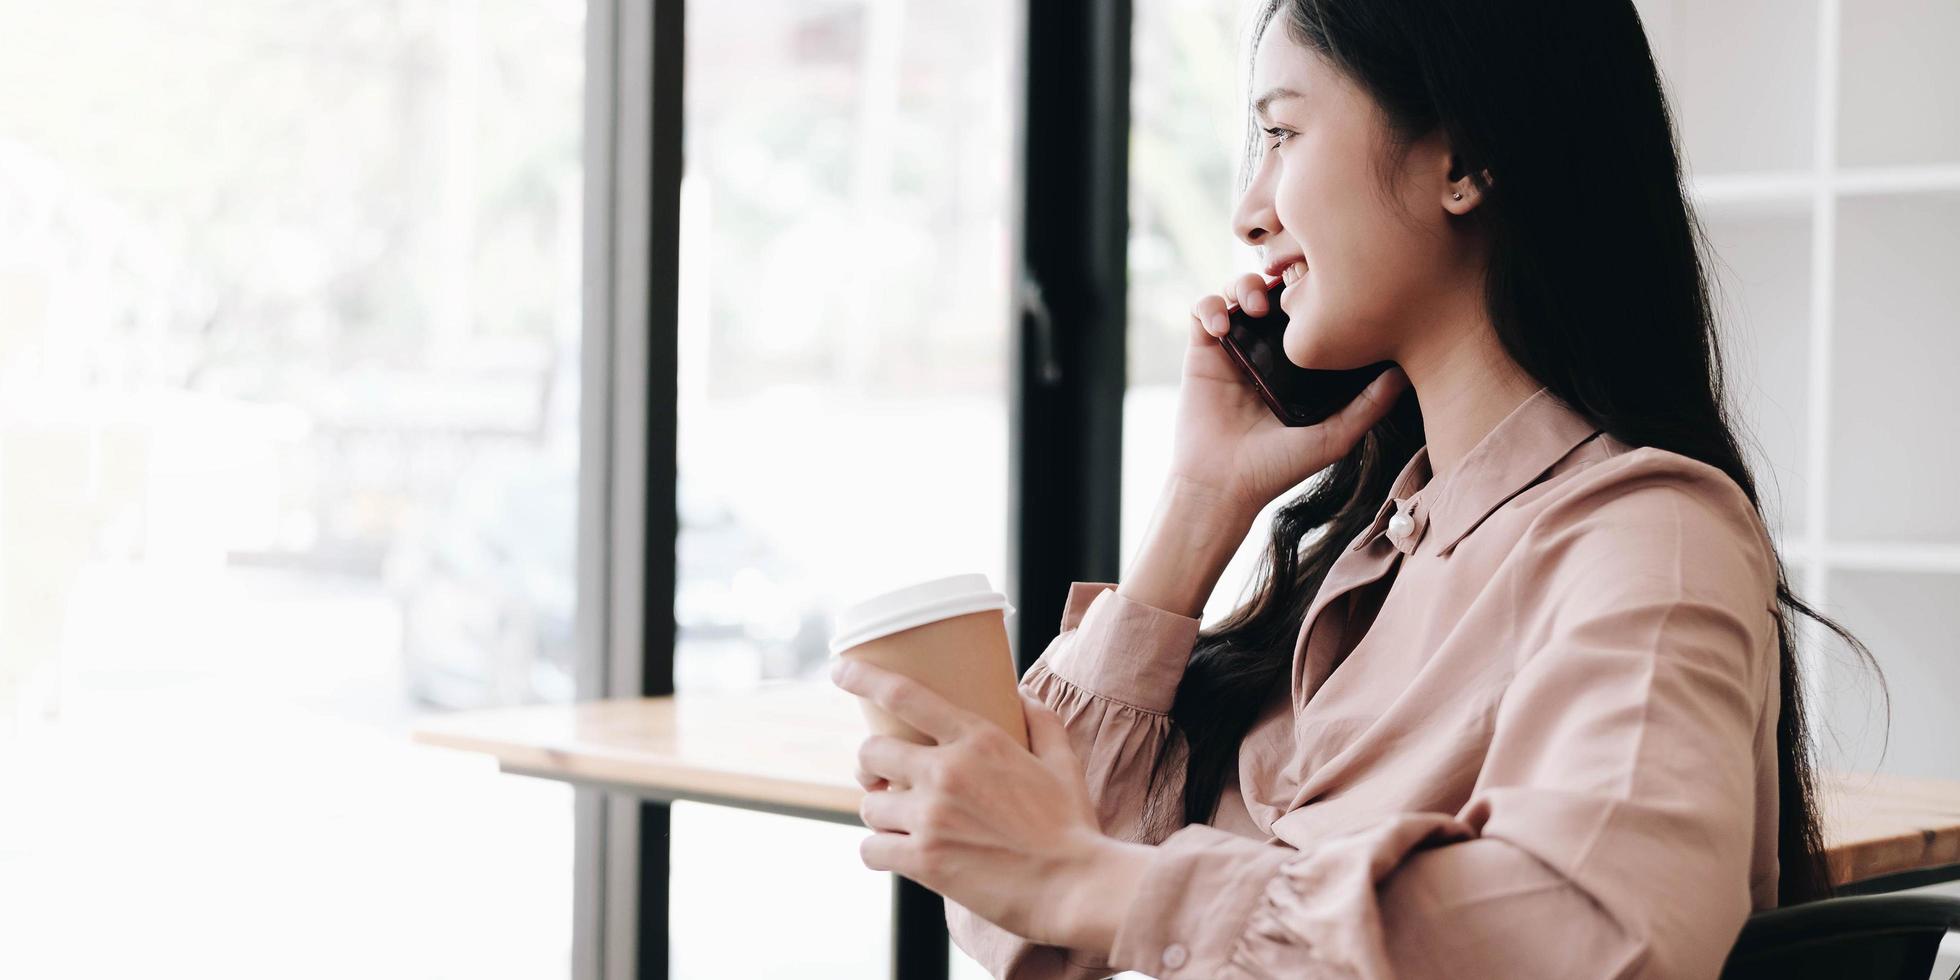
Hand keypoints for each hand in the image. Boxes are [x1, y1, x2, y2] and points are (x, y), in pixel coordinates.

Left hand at [829, 657, 1151, 950]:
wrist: (1077, 887)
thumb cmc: (1072, 826)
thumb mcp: (1062, 761)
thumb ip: (1041, 720)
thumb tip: (1021, 692)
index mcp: (979, 739)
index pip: (905, 695)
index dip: (864, 678)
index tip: (840, 670)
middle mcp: (946, 771)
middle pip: (871, 752)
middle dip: (871, 767)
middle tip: (883, 780)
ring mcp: (931, 817)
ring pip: (869, 805)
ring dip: (880, 814)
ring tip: (901, 824)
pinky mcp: (923, 861)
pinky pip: (871, 849)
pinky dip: (879, 851)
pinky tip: (896, 854)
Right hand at [1177, 272, 1409, 519]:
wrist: (1224, 484)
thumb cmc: (1277, 467)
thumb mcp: (1334, 436)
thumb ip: (1369, 406)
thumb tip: (1404, 372)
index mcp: (1296, 364)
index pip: (1307, 311)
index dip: (1313, 291)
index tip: (1325, 291)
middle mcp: (1265, 351)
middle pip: (1274, 291)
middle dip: (1281, 278)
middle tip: (1290, 289)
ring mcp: (1233, 349)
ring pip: (1237, 292)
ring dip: (1246, 285)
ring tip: (1255, 306)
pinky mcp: (1201, 352)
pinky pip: (1202, 310)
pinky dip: (1210, 306)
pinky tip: (1223, 326)